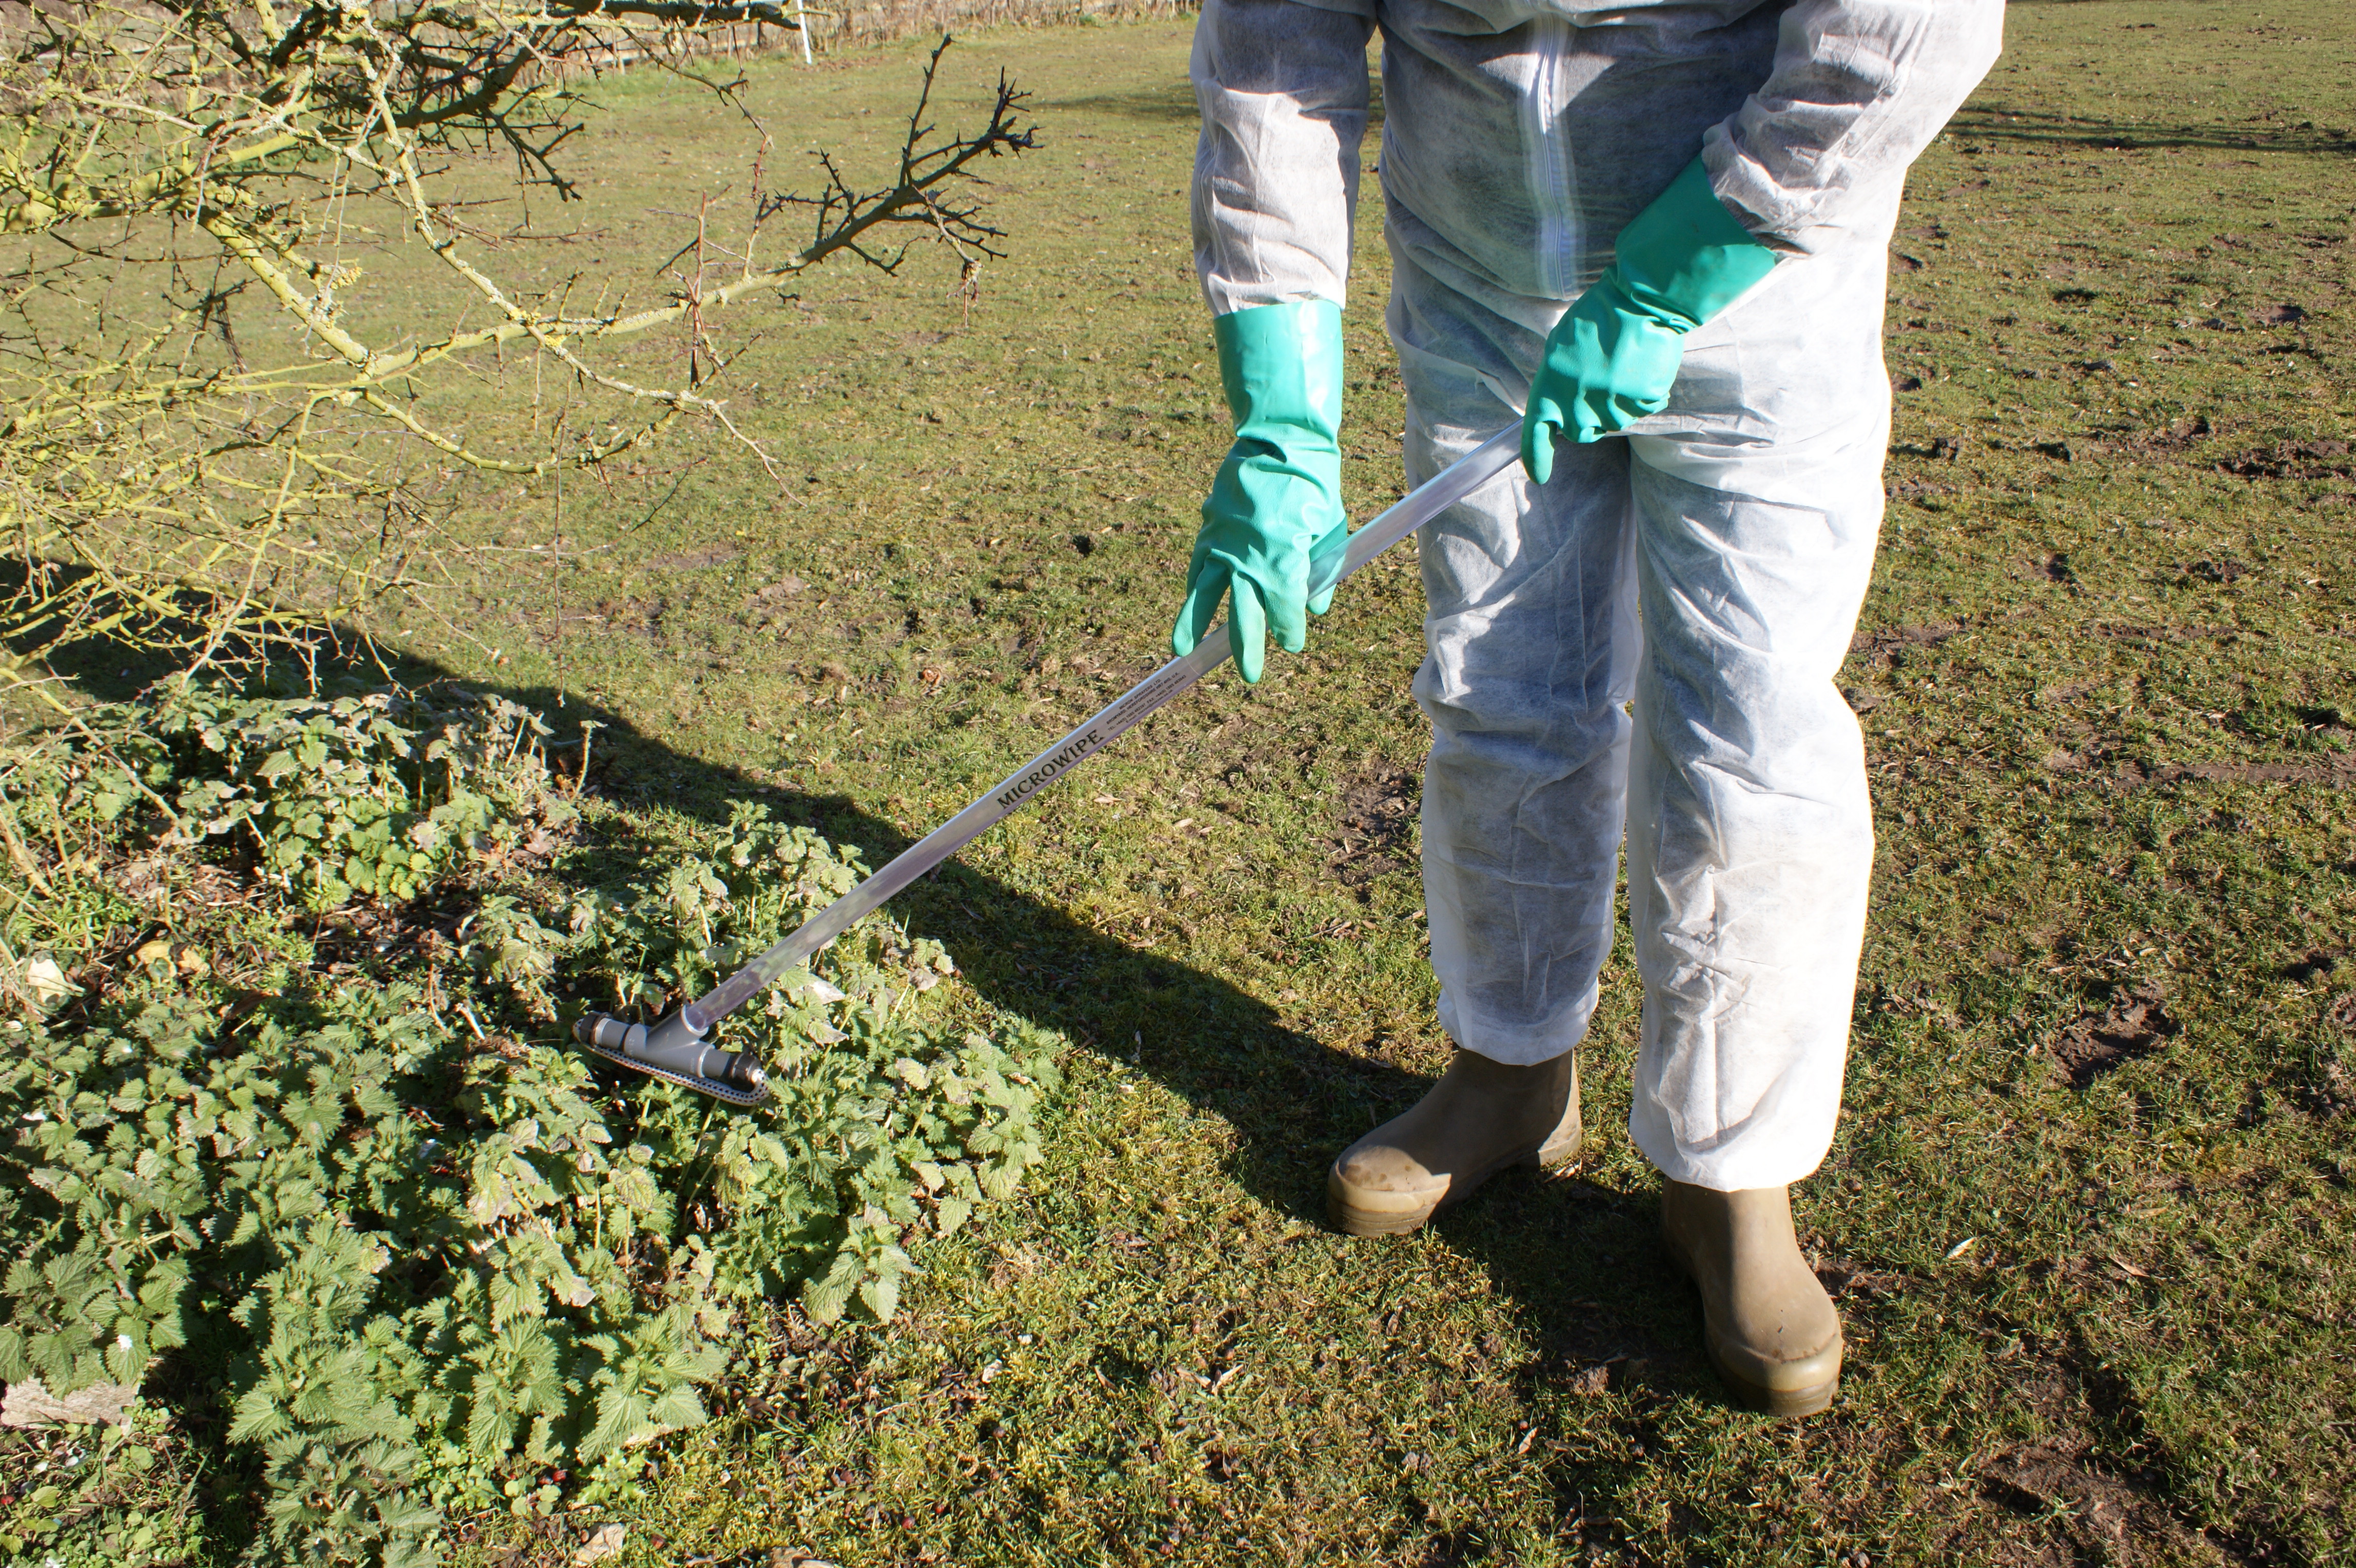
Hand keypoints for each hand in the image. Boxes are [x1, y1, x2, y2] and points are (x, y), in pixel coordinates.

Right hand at [1173, 301, 1348, 683]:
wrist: (1280, 438)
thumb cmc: (1314, 485)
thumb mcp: (1331, 530)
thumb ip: (1324, 572)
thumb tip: (1313, 609)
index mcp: (1282, 554)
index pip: (1284, 607)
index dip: (1288, 628)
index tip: (1292, 642)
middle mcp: (1248, 552)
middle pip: (1244, 611)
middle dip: (1247, 646)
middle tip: (1251, 675)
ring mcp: (1223, 539)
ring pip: (1205, 591)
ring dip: (1193, 622)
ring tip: (1183, 651)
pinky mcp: (1209, 525)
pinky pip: (1199, 564)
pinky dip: (1196, 586)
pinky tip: (1192, 606)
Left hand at [1521, 278, 1687, 483]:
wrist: (1642, 299)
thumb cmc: (1599, 317)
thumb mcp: (1561, 346)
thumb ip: (1556, 383)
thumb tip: (1560, 412)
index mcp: (1551, 384)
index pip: (1537, 432)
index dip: (1537, 457)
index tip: (1540, 475)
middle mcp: (1578, 400)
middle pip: (1580, 433)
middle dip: (1588, 418)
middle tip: (1599, 386)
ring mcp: (1611, 403)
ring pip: (1613, 422)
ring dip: (1618, 402)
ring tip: (1623, 366)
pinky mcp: (1641, 401)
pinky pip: (1642, 410)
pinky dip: (1644, 395)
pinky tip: (1643, 367)